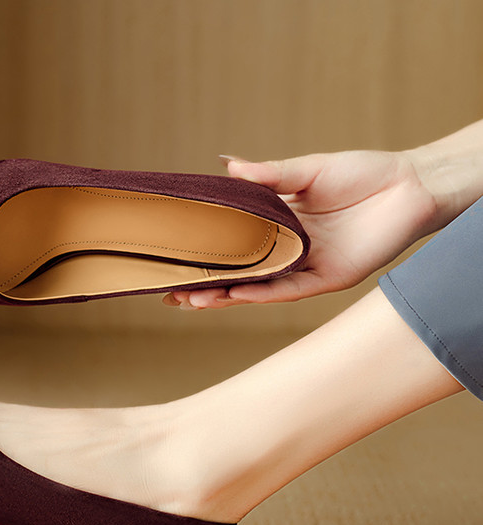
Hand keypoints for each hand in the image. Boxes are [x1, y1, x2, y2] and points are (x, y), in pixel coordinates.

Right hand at [164, 149, 438, 308]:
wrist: (410, 184)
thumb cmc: (362, 173)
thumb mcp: (307, 170)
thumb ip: (268, 175)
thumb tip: (227, 166)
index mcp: (279, 225)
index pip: (233, 246)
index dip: (204, 255)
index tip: (172, 262)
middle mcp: (288, 251)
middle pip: (239, 274)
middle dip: (206, 285)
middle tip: (171, 293)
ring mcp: (306, 267)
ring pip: (259, 288)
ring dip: (226, 295)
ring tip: (193, 300)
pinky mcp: (329, 278)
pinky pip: (290, 290)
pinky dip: (263, 294)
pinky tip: (236, 295)